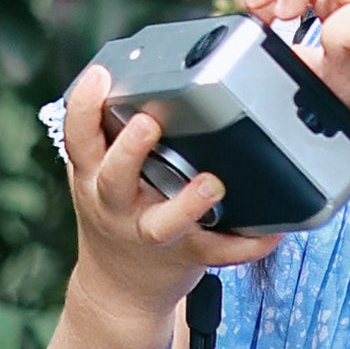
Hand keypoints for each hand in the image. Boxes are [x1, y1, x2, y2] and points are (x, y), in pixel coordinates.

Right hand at [57, 61, 282, 314]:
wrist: (117, 289)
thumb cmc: (118, 209)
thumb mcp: (101, 171)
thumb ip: (116, 130)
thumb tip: (154, 58)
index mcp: (94, 173)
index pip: (78, 136)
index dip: (84, 105)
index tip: (100, 75)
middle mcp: (116, 203)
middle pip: (114, 178)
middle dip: (129, 150)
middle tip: (148, 122)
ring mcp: (148, 232)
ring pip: (163, 223)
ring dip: (187, 204)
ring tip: (212, 184)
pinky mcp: (184, 257)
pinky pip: (216, 253)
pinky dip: (244, 245)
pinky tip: (271, 232)